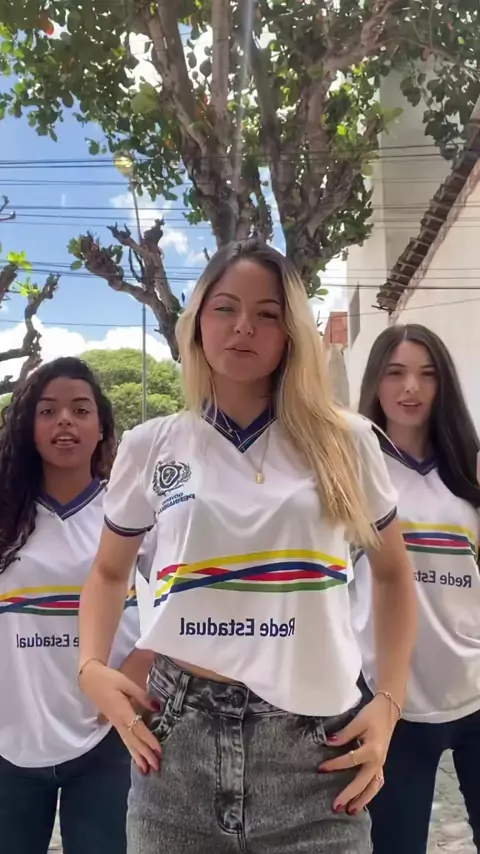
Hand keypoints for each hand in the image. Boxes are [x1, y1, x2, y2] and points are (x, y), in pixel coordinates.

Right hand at [79, 660, 161, 773]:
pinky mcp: (114, 723)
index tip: (159, 751)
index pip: (138, 729)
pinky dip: (131, 750)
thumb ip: (142, 696)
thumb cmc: (109, 679)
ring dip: (138, 757)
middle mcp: (119, 721)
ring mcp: (115, 724)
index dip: (149, 740)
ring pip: (128, 743)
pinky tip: (136, 758)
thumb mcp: (126, 683)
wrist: (90, 679)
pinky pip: (124, 739)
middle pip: (133, 740)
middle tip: (156, 767)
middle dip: (145, 754)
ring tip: (146, 770)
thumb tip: (157, 708)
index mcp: (123, 711)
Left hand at [319, 694, 397, 813]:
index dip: (335, 765)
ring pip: (373, 787)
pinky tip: (360, 801)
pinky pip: (376, 783)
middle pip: (363, 782)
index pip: (351, 760)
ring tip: (350, 811)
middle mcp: (378, 760)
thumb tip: (329, 743)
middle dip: (350, 795)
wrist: (389, 710)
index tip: (321, 768)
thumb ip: (344, 734)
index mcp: (372, 749)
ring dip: (362, 800)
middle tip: (336, 806)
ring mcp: (381, 764)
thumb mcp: (358, 720)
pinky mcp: (380, 764)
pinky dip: (369, 793)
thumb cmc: (372, 714)